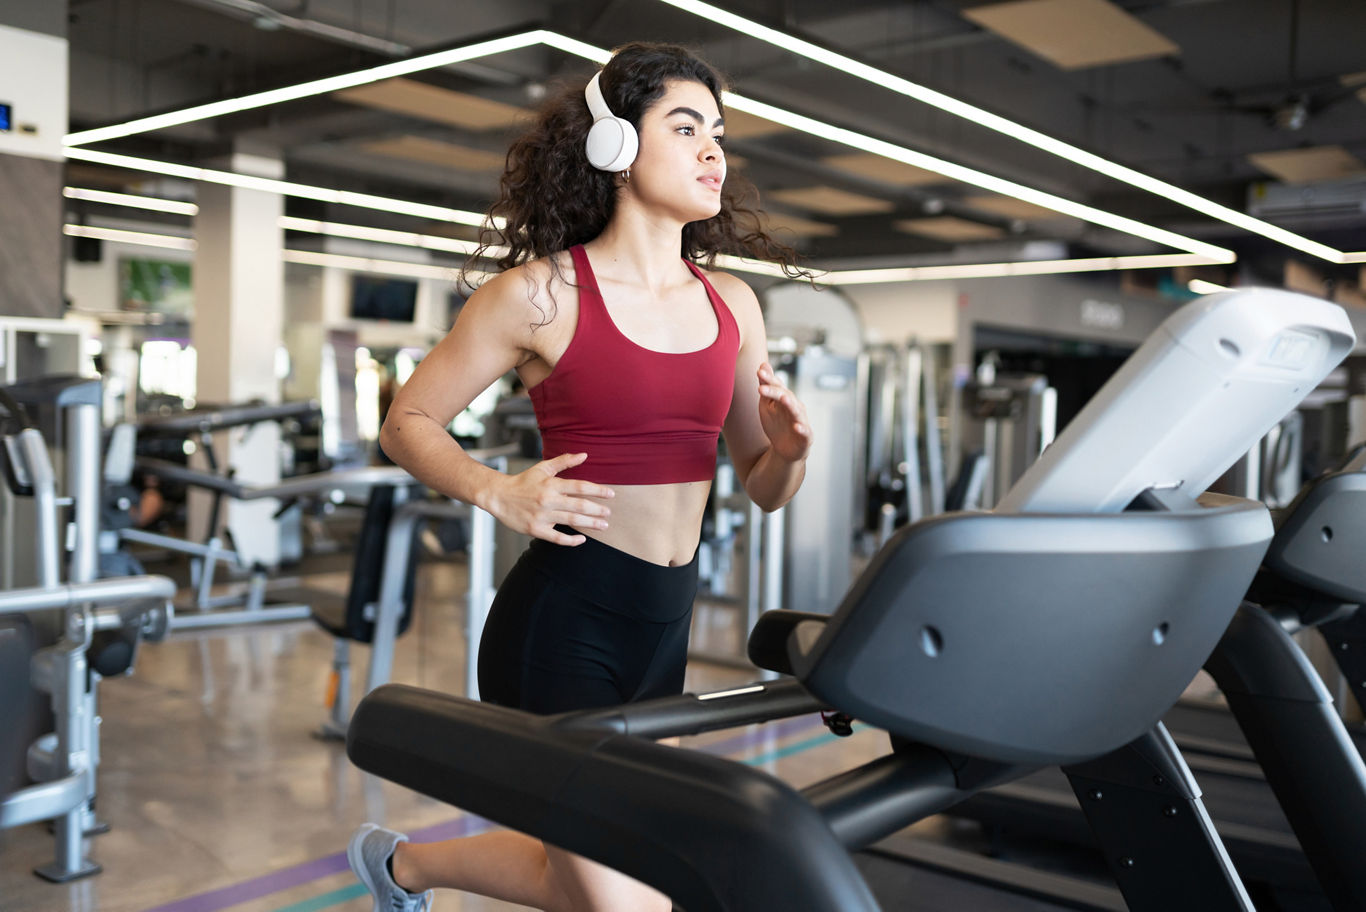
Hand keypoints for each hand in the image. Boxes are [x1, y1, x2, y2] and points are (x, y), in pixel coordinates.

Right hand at [486, 452, 612, 545]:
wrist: (498, 496)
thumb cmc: (523, 482)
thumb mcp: (543, 468)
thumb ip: (564, 461)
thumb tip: (584, 455)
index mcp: (551, 484)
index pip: (580, 486)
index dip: (597, 490)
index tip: (611, 494)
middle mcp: (548, 500)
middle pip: (578, 505)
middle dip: (597, 509)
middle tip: (609, 513)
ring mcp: (542, 516)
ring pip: (571, 520)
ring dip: (590, 524)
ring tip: (604, 525)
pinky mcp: (536, 529)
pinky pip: (557, 538)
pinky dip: (570, 540)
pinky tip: (582, 539)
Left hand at [756, 362, 811, 462]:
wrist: (786, 449)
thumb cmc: (777, 424)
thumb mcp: (767, 405)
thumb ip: (766, 386)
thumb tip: (763, 364)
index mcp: (786, 399)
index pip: (777, 387)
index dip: (769, 380)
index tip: (759, 372)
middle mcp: (795, 408)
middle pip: (786, 397)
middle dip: (775, 391)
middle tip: (762, 388)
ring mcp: (801, 421)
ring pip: (797, 412)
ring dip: (791, 405)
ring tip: (784, 399)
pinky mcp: (805, 437)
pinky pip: (805, 432)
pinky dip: (802, 429)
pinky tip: (797, 427)